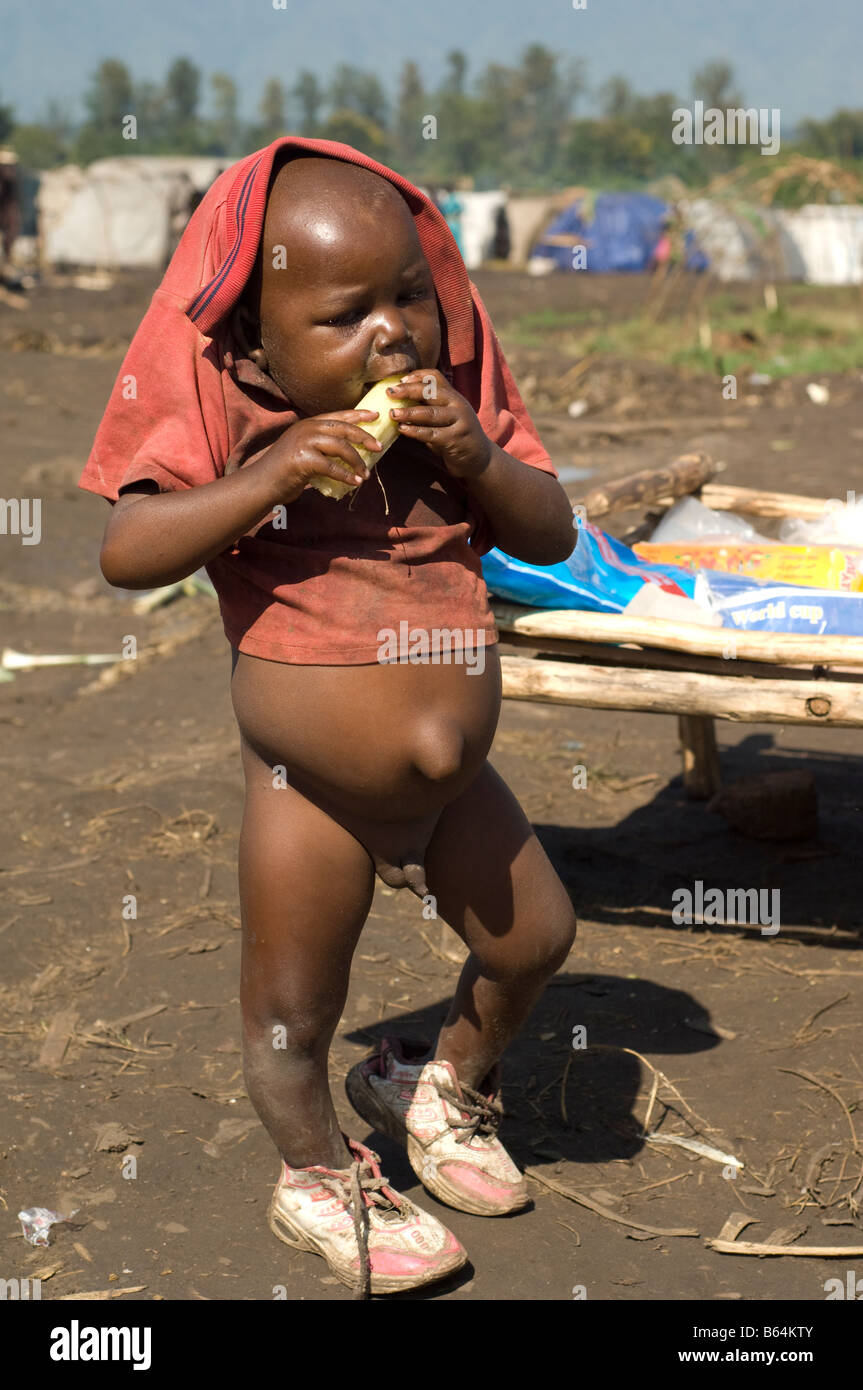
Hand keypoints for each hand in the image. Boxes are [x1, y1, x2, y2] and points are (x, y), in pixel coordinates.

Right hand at [259, 410, 382, 502]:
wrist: (261, 483)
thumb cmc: (284, 471)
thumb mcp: (303, 451)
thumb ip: (322, 448)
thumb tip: (350, 455)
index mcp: (308, 424)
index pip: (338, 416)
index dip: (358, 415)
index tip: (375, 415)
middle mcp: (306, 429)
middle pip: (343, 428)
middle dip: (364, 437)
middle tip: (379, 447)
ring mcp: (304, 443)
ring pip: (341, 447)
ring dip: (357, 461)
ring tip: (365, 474)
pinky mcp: (303, 460)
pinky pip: (332, 467)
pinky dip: (346, 476)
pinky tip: (355, 483)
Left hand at [387, 369, 491, 480]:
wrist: (480, 459)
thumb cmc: (455, 437)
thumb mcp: (445, 418)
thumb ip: (428, 408)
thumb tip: (398, 401)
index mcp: (454, 396)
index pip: (436, 377)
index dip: (417, 376)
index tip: (400, 379)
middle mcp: (458, 405)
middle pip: (431, 391)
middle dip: (408, 390)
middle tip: (389, 392)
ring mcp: (459, 422)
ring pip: (430, 413)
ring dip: (409, 412)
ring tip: (392, 413)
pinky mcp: (455, 439)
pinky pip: (431, 434)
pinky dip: (415, 431)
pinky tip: (402, 429)